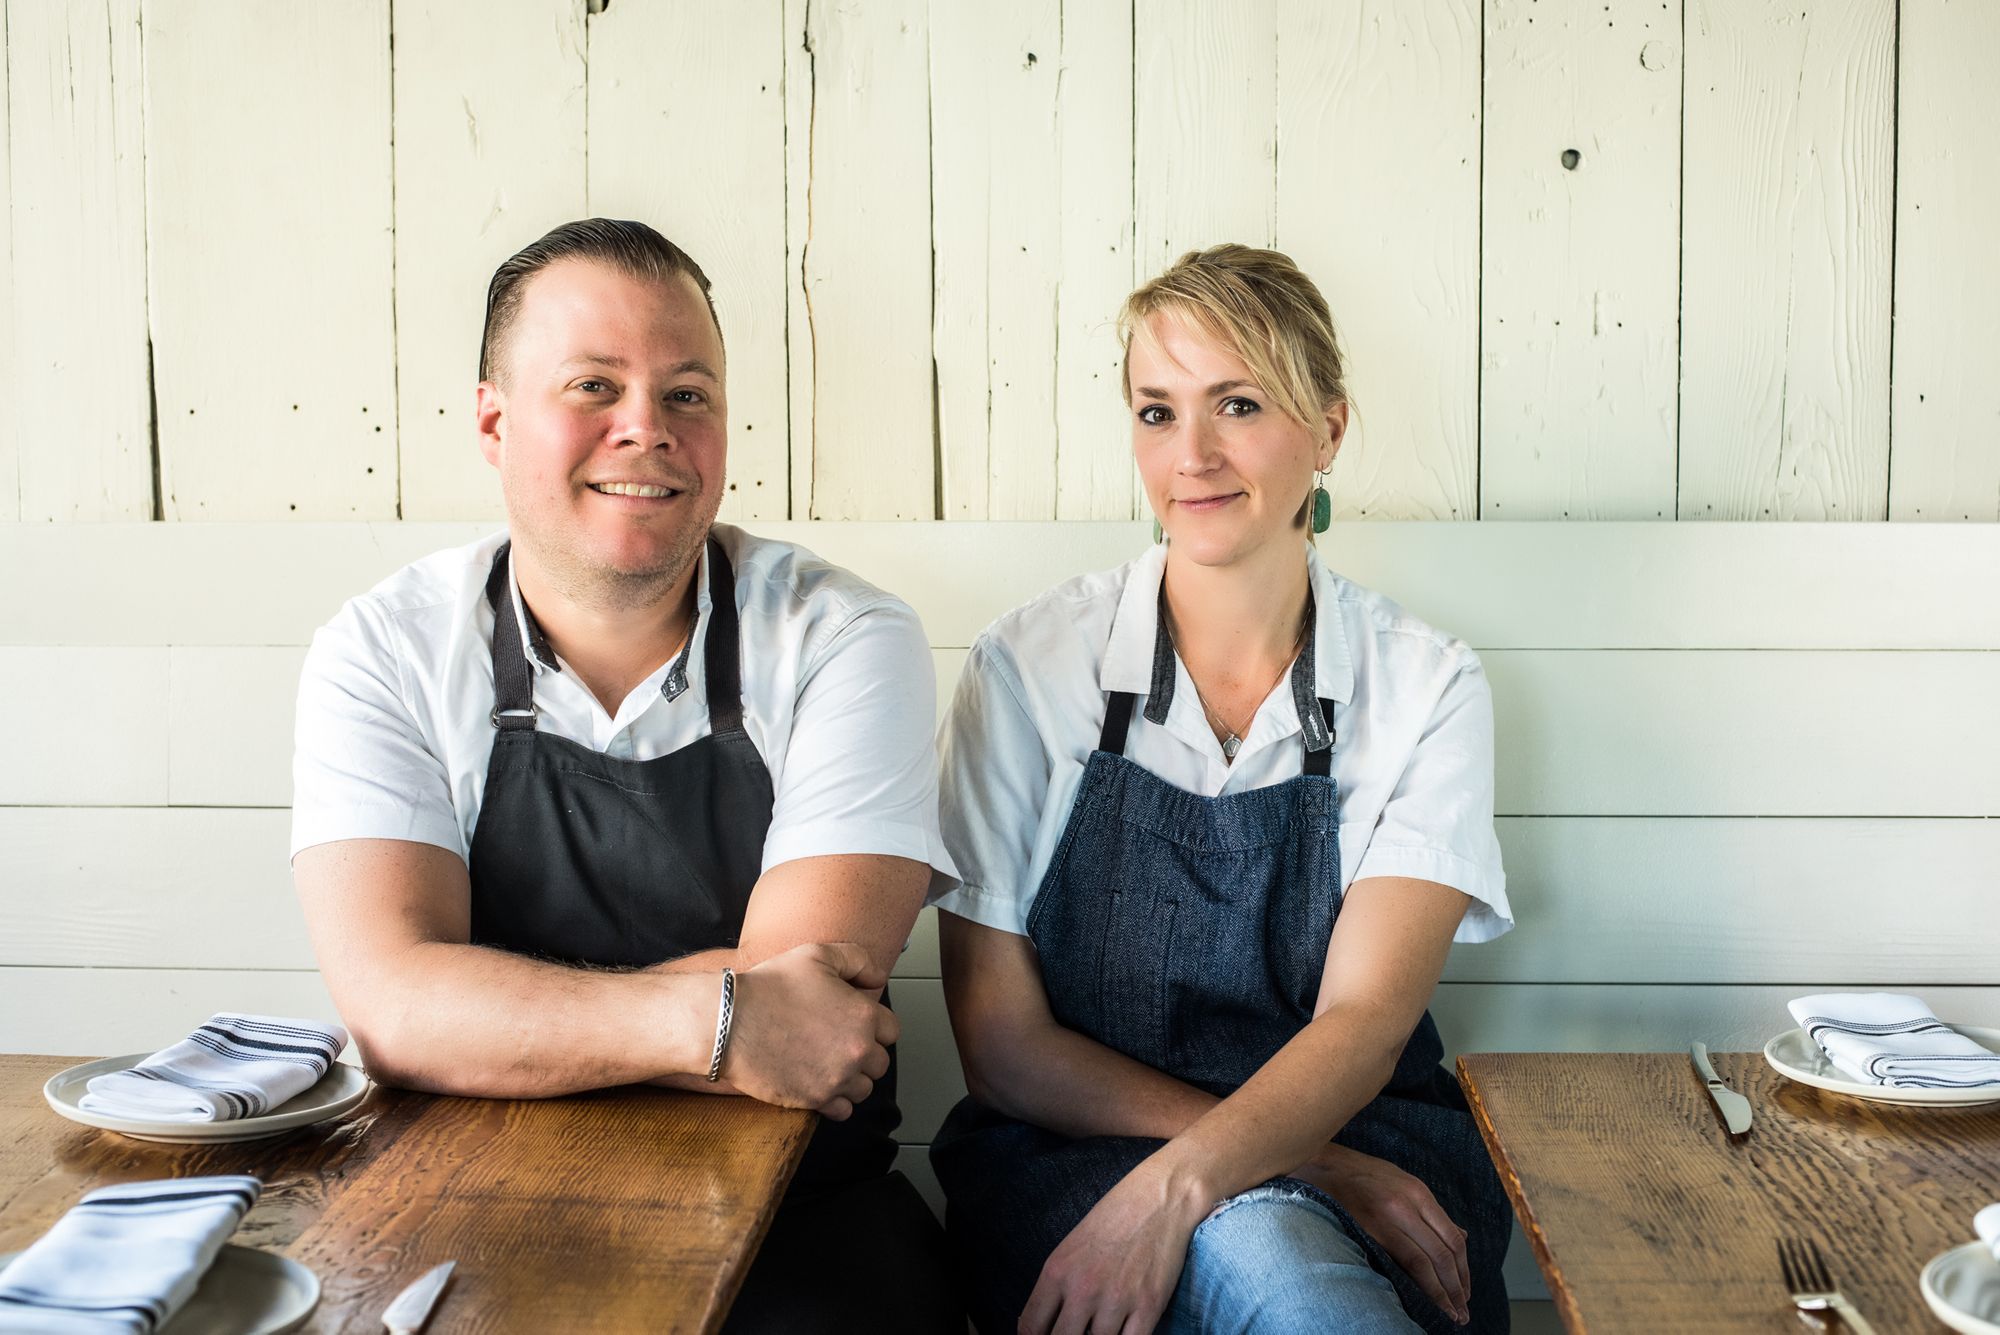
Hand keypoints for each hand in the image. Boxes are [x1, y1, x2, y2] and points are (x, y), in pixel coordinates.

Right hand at [721, 942, 895, 1118]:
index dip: (873, 1025)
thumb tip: (877, 979)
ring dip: (852, 1078)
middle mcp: (857, 1050)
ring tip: (828, 1063)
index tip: (854, 1024)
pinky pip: (842, 1111)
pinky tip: (821, 1084)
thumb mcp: (817, 953)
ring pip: (864, 1088)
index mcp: (863, 1015)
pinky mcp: (815, 1099)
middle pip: (880, 1062)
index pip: (891, 1030)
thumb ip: (857, 960)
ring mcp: (837, 1078)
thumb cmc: (770, 986)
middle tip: (838, 1043)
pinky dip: (836, 1102)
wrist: (730, 1021)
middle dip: (864, 1053)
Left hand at [1019, 1159, 1203, 1334]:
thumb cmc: (1114, 1218)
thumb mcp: (1070, 1247)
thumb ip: (1055, 1287)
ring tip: (1102, 1326)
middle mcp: (1082, 1289)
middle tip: (1077, 1332)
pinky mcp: (1148, 1307)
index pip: (1030, 1327)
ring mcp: (1116, 1300)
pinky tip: (1123, 1332)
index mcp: (1057, 1272)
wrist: (1159, 1198)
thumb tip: (1042, 1324)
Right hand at [1292, 1143, 1469, 1324]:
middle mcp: (1408, 1204)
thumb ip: (1431, 1211)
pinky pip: (1403, 1261)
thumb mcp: (1403, 1182)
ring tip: (1449, 1313)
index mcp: (1418, 1193)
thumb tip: (1462, 1235)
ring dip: (1441, 1292)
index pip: (1453, 1238)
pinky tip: (1423, 1299)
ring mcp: (1389, 1217)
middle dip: (1456, 1287)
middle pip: (1443, 1253)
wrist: (1321, 1165)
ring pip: (1426, 1261)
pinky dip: (1418, 1283)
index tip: (1465, 1292)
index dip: (1464, 1270)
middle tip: (1462, 1312)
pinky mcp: (1369, 1229)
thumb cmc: (1362, 1175)